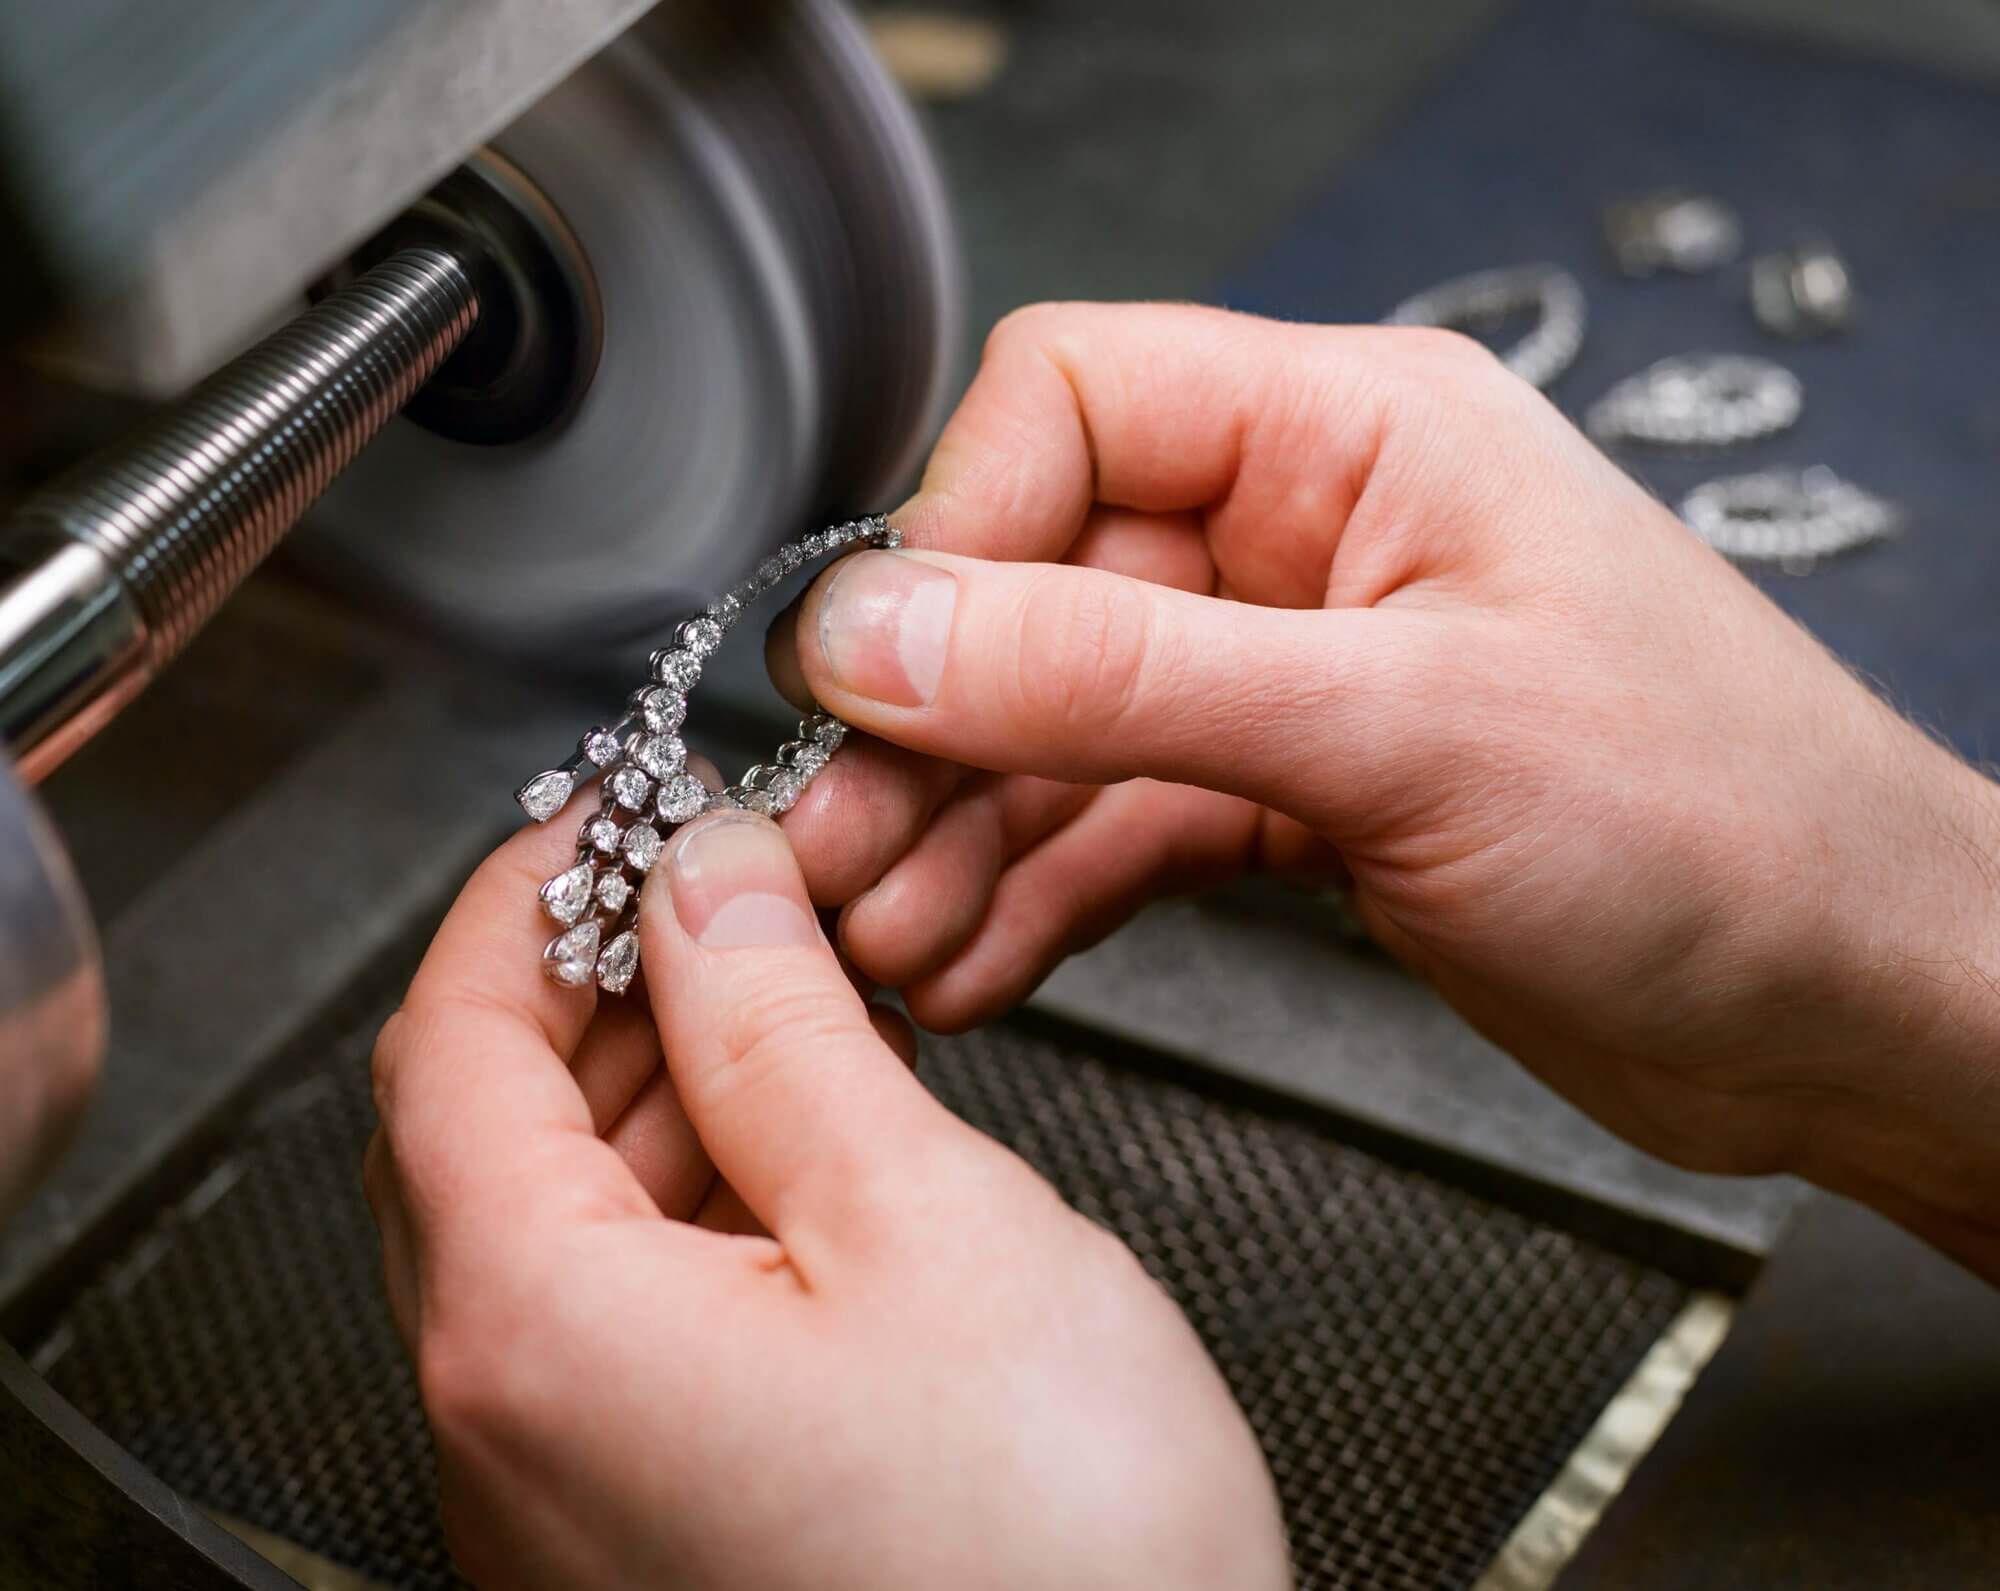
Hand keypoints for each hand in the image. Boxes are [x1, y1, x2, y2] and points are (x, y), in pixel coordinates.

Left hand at [366, 806, 1287, 1589]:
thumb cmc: (1055, 1573)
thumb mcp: (932, 1228)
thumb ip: (787, 1033)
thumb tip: (706, 885)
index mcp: (540, 1332)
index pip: (449, 1040)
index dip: (526, 893)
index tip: (611, 813)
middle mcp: (509, 1431)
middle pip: (480, 1130)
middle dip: (595, 978)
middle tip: (718, 886)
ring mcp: (564, 1500)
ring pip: (551, 1225)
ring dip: (651, 1085)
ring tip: (788, 996)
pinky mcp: (641, 1539)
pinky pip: (611, 1323)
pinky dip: (687, 1201)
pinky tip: (801, 1147)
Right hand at [768, 303, 1999, 1276]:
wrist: (1854, 1008)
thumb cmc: (1727, 830)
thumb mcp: (1396, 728)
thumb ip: (1122, 673)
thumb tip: (888, 628)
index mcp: (1357, 437)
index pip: (1071, 406)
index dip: (955, 535)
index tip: (881, 674)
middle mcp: (1314, 538)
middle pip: (1041, 588)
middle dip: (932, 730)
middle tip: (838, 850)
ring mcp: (1300, 674)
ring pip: (1067, 727)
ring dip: (966, 833)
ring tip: (886, 938)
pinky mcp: (1300, 797)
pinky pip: (1123, 822)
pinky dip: (1042, 891)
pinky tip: (976, 957)